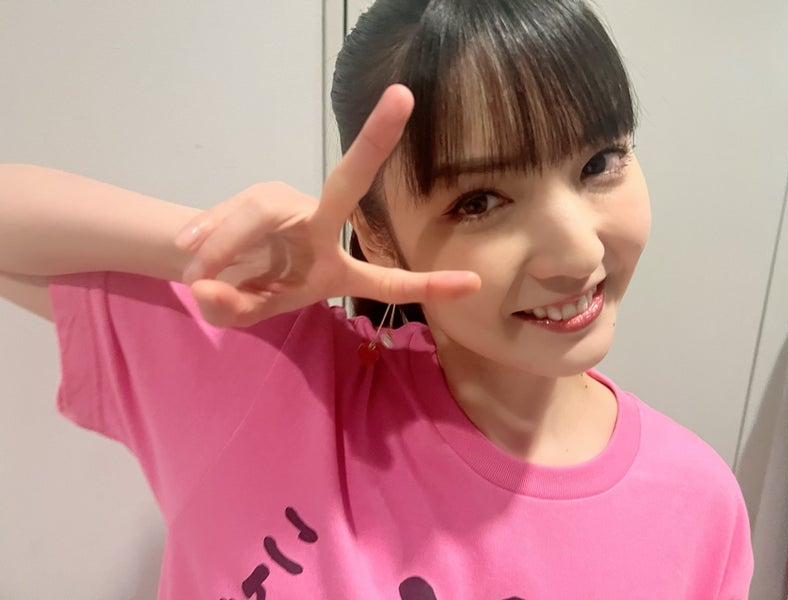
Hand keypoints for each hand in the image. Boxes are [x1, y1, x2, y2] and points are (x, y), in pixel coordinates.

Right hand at [174, 84, 479, 327]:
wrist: (208, 262)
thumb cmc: (244, 291)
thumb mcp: (242, 313)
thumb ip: (233, 308)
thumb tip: (209, 287)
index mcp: (335, 270)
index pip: (387, 280)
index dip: (428, 285)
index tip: (476, 282)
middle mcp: (320, 226)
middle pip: (347, 183)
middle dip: (375, 142)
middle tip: (403, 95)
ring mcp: (289, 205)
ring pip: (259, 214)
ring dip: (225, 246)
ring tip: (196, 276)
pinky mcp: (260, 195)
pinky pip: (232, 214)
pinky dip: (208, 240)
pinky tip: (190, 257)